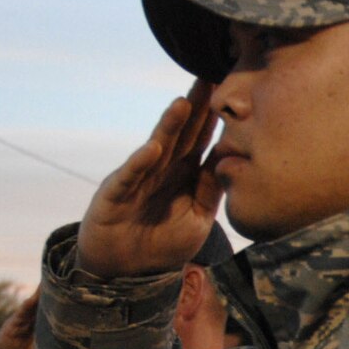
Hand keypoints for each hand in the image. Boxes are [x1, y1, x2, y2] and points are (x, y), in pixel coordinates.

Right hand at [76, 79, 221, 277]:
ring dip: (169, 126)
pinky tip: (153, 148)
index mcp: (182, 174)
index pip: (202, 142)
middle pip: (181, 135)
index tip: (233, 93)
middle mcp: (160, 170)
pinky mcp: (115, 196)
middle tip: (210, 77)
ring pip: (157, 149)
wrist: (123, 271)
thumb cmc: (162, 244)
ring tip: (184, 102)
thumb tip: (232, 162)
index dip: (215, 120)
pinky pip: (130, 177)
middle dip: (195, 108)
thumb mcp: (198, 220)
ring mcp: (137, 180)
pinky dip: (140, 163)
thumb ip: (211, 192)